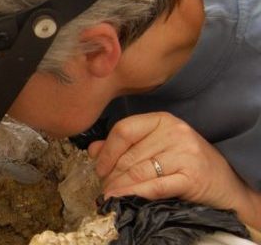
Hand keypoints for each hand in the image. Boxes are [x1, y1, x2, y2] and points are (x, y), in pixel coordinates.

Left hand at [89, 112, 259, 225]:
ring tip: (109, 194)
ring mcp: (185, 153)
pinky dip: (133, 193)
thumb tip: (93, 150)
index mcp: (162, 120)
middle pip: (129, 154)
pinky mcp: (192, 176)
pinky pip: (154, 186)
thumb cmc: (186, 162)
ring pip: (138, 171)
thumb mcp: (156, 146)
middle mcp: (174, 132)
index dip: (106, 151)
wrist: (225, 182)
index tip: (98, 167)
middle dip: (111, 174)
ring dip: (119, 186)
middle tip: (103, 186)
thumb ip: (125, 145)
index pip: (123, 130)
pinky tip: (121, 198)